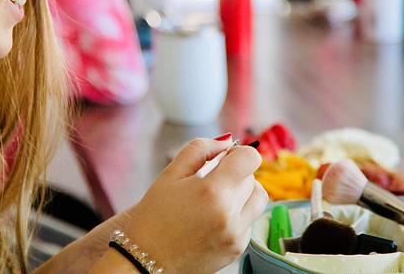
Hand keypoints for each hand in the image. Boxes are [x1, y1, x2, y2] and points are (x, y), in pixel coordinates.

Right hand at [122, 138, 267, 273]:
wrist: (145, 262)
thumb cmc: (153, 218)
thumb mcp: (169, 175)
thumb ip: (199, 149)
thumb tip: (227, 141)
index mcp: (211, 191)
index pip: (250, 158)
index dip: (238, 153)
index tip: (225, 158)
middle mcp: (229, 214)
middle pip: (252, 178)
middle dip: (235, 173)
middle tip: (210, 181)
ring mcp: (236, 235)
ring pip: (258, 199)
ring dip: (243, 193)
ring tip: (218, 198)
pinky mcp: (238, 249)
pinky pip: (249, 221)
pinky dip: (237, 214)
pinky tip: (213, 219)